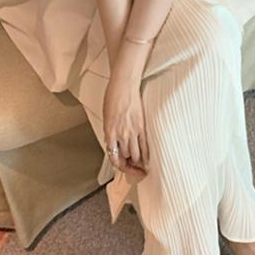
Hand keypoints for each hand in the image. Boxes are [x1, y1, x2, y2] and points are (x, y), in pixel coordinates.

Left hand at [102, 49, 147, 172]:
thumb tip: (114, 143)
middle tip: (133, 170)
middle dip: (129, 166)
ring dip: (137, 163)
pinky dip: (146, 156)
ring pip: (136, 154)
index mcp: (109, 132)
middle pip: (125, 157)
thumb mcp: (106, 117)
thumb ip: (110, 132)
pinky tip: (148, 161)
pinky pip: (145, 146)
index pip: (113, 156)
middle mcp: (120, 134)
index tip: (122, 168)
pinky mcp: (142, 126)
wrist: (124, 85)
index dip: (118, 166)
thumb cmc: (113, 97)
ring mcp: (132, 131)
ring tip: (140, 167)